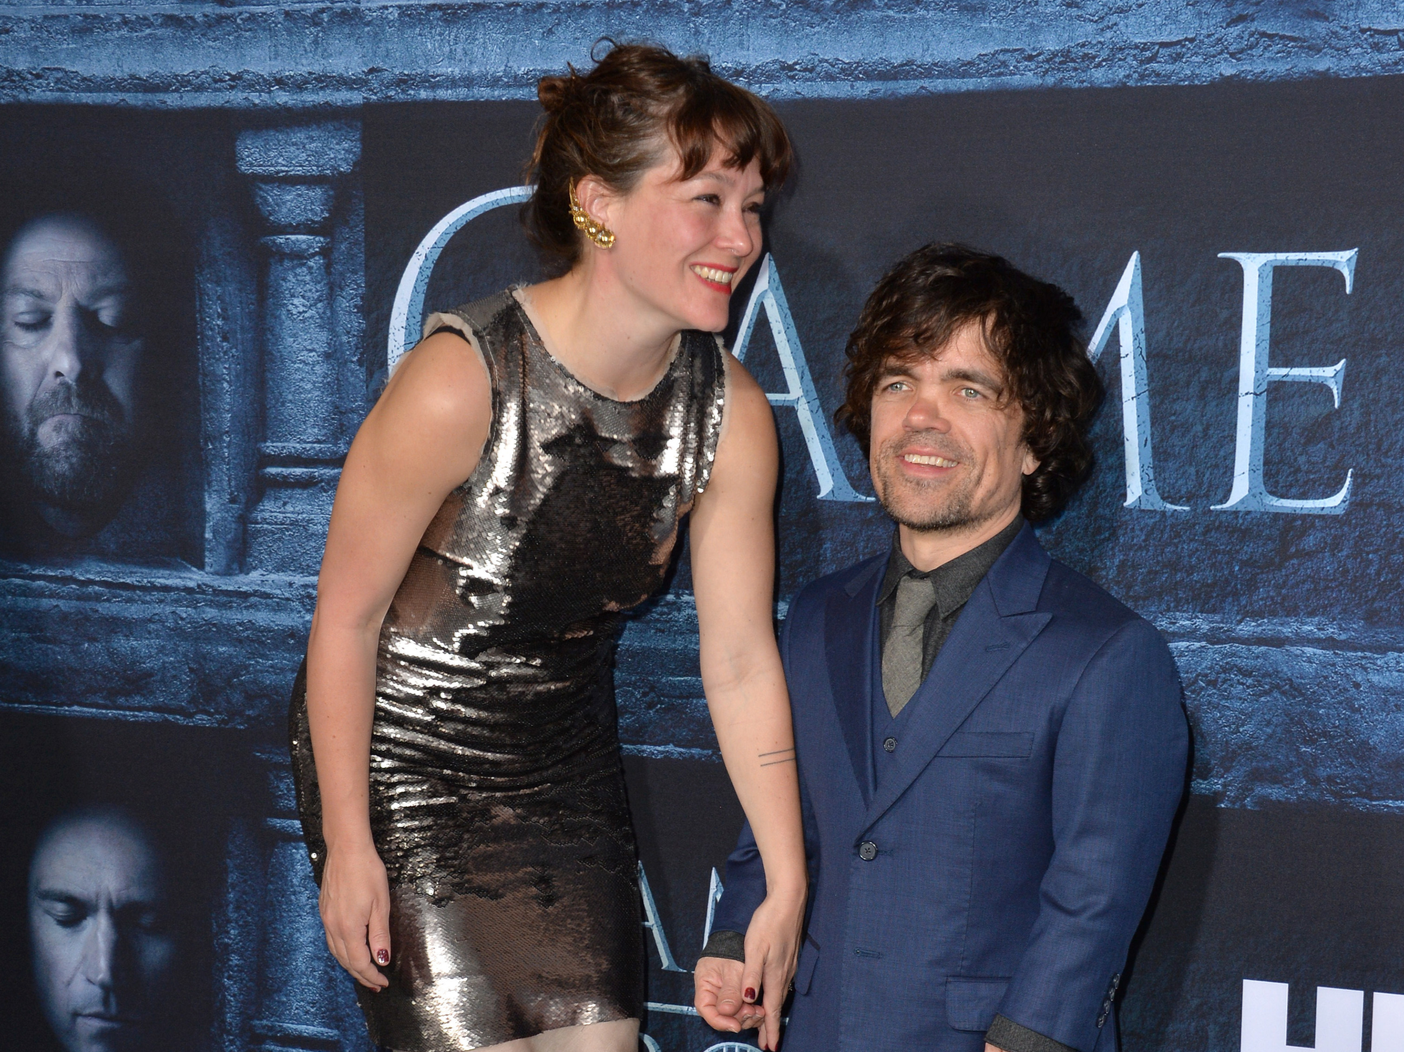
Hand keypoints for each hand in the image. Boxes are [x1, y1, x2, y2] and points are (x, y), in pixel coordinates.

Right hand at [318, 840, 391, 989]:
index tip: (383, 982)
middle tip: (375, 984)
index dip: (371, 976)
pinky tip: (350, 949)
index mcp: (348, 928)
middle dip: (361, 975)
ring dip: (350, 965)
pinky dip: (342, 950)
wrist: (346, 848)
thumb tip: (381, 959)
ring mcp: (326, 918)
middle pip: (346, 961)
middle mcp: (333, 927)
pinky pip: (331, 939)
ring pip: (336, 951)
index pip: (359, 963)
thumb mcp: (381, 904)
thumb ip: (380, 934)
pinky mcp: (324, 910)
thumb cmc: (367, 871)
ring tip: (364, 971)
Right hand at [695, 956, 766, 1033]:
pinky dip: (751, 1013)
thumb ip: (730, 991)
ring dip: (747, 1018)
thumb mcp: (733, 969)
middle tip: (754, 1013)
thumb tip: (727, 1012)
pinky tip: (760, 1010)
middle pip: (722, 1016)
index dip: (720, 1022)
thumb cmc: (733, 949)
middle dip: (739, 1019)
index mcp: (704, 985)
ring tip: (760, 1011)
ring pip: (733, 1017)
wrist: (741, 938)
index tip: (736, 1026)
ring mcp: (724, 997)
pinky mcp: (736, 998)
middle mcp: (712, 994)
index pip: (706, 1010)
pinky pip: (741, 1011)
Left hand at [739, 888, 804, 1049]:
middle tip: (768, 1043)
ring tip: (771, 1023)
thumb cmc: (768, 922)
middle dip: (773, 1025)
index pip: (773, 1010)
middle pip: (778, 1006)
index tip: (770, 1047)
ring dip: (775, 1011)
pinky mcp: (790, 956)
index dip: (771, 1029)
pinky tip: (775, 993)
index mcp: (774, 974)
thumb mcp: (754, 948)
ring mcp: (789, 965)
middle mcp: (785, 973)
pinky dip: (779, 995)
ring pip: (781, 994)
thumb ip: (751, 974)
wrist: (788, 900)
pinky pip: (784, 983)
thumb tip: (749, 999)